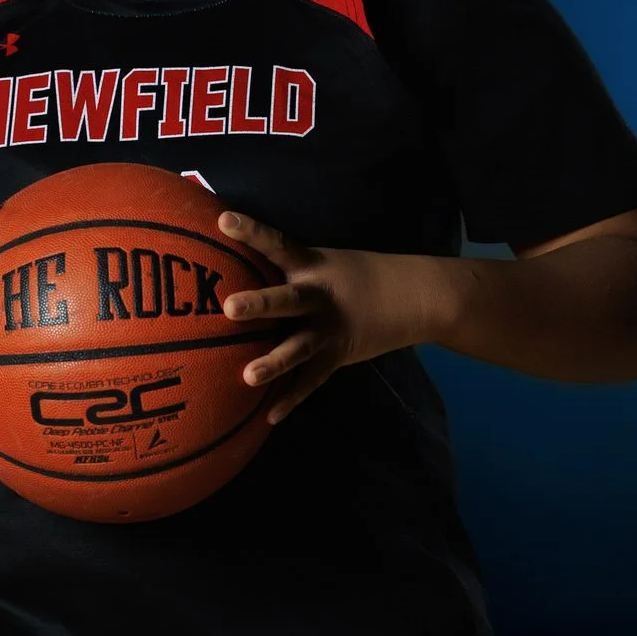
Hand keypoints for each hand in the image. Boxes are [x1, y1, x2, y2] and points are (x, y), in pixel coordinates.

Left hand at [218, 208, 435, 422]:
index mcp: (310, 265)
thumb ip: (287, 266)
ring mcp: (328, 328)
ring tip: (248, 376)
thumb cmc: (356, 276)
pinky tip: (269, 416)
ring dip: (274, 362)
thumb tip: (238, 263)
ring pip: (298, 347)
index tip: (223, 220)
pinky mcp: (337, 355)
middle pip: (287, 299)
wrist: (413, 296)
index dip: (252, 231)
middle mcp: (317, 296)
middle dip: (260, 304)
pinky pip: (311, 380)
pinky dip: (291, 399)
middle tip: (230, 307)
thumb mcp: (325, 260)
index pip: (277, 243)